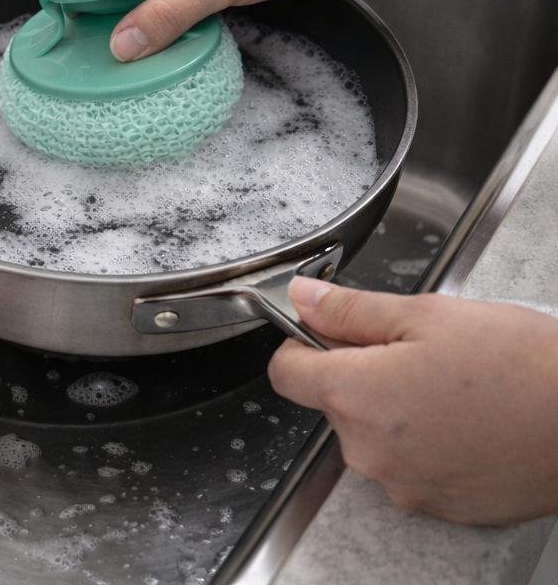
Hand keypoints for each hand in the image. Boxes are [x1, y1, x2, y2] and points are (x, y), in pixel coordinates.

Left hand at [268, 277, 557, 524]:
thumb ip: (350, 309)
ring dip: (394, 406)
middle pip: (333, 400)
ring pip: (372, 432)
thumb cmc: (519, 365)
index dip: (300, 342)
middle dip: (359, 370)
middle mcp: (369, 450)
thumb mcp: (424, 314)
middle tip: (413, 349)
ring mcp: (404, 484)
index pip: (285, 372)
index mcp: (355, 395)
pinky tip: (464, 418)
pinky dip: (425, 439)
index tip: (325, 330)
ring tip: (449, 384)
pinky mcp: (439, 505)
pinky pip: (409, 463)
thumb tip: (303, 300)